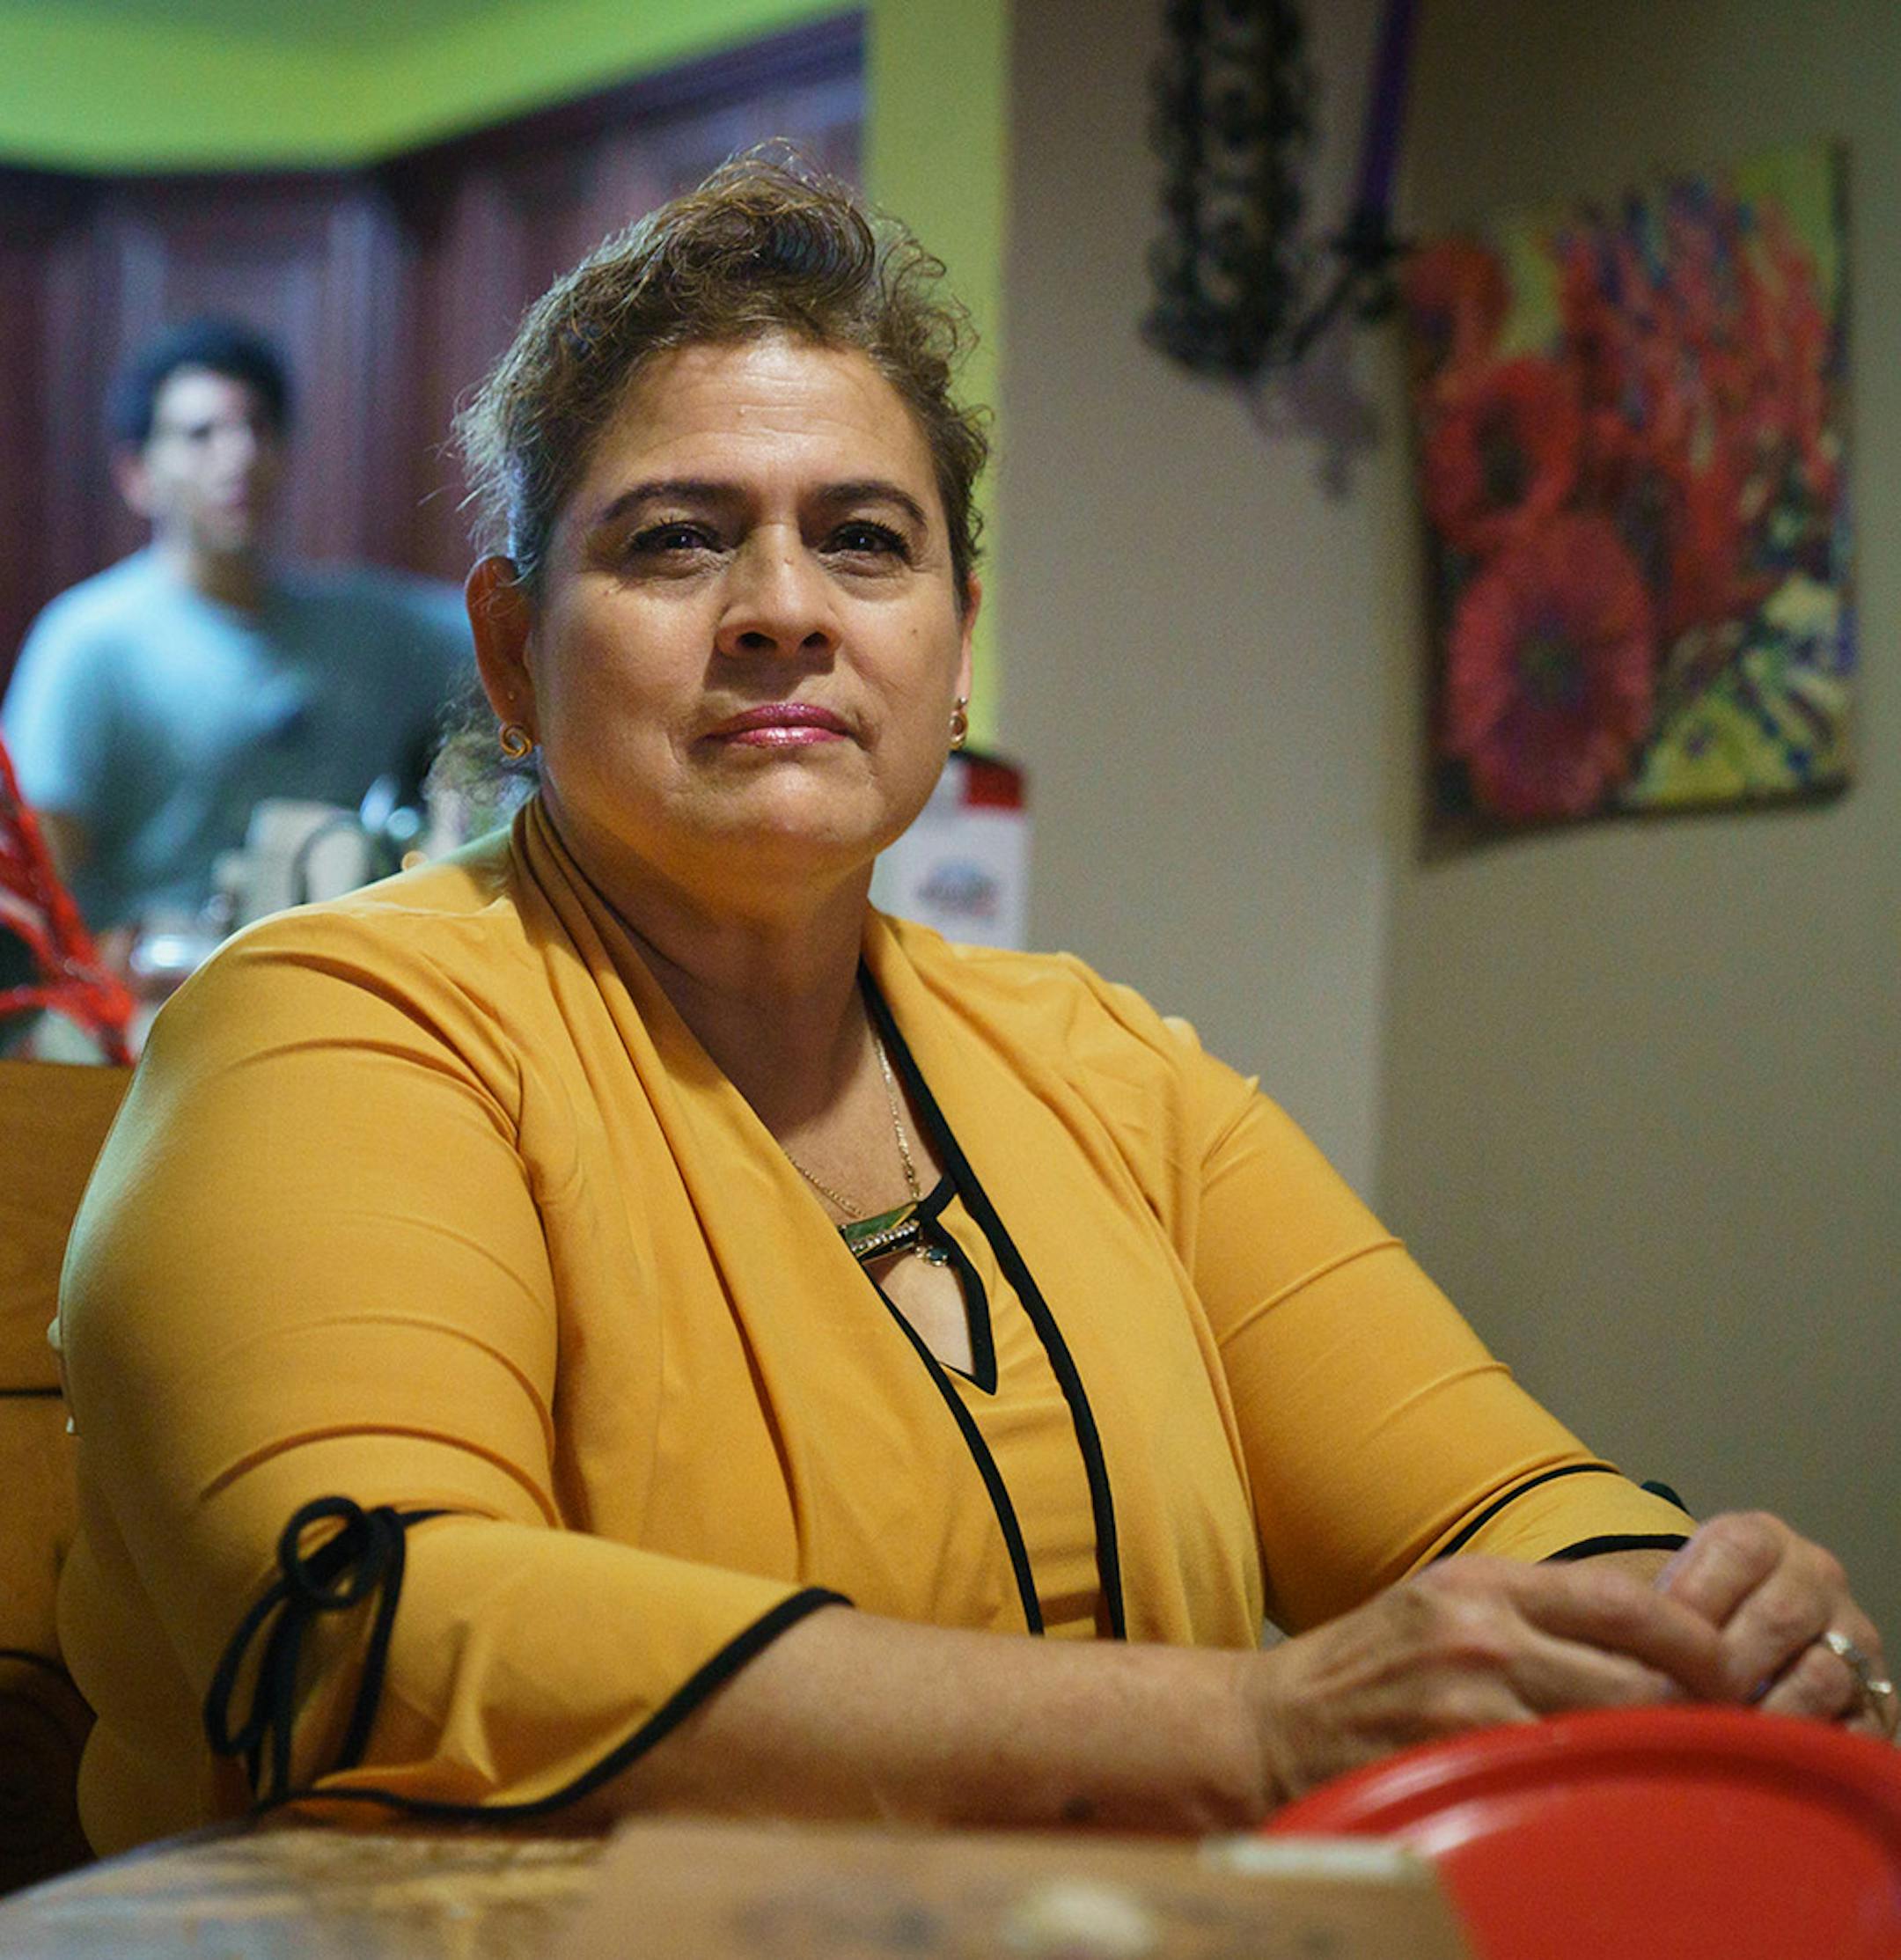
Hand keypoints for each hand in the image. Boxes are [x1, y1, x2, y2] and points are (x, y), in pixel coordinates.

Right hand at [1247, 1555, 1727, 1800]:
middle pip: (1634, 1673)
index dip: (1692, 1637)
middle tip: (1714, 1728)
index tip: (1723, 1664)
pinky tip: (1595, 1793)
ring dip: (1645, 1751)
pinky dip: (1588, 1787)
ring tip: (1662, 1763)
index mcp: (1480, 1581)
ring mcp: (1469, 1702)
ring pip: (1607, 1731)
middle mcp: (1481, 1632)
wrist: (1269, 1725)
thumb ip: (1528, 1609)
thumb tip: (1638, 1626)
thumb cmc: (1363, 1667)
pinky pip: (1556, 1779)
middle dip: (1685, 1706)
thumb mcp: (1441, 1604)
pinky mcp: (1456, 1762)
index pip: (1622, 1600)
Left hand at [1656, 1511, 1895, 1740]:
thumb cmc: (1697, 1624)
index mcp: (1764, 1540)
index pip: (1739, 1549)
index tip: (1656, 1642)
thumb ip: (1656, 1611)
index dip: (1694, 1598)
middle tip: (1682, 1701)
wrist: (1752, 1650)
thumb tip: (1623, 1653)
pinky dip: (1807, 1746)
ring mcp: (1856, 1637)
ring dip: (1765, 1712)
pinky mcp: (1880, 1700)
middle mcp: (1818, 1578)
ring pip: (1822, 1674)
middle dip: (1723, 1666)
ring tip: (1719, 1733)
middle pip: (1780, 1616)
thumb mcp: (1675, 1596)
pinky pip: (1856, 1727)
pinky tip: (1764, 1756)